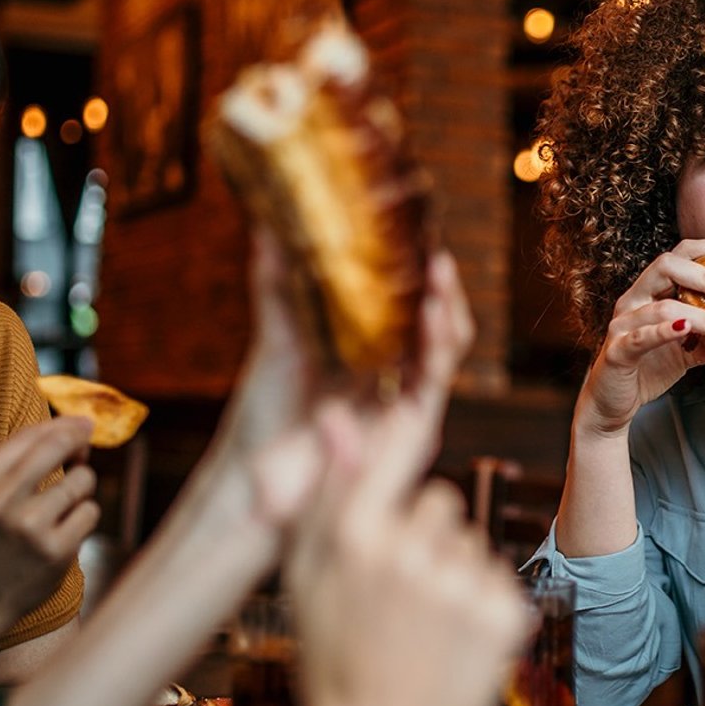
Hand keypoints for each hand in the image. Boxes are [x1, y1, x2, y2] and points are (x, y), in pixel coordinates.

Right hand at [0, 416, 97, 638]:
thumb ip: (14, 467)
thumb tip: (69, 434)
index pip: (30, 436)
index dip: (62, 424)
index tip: (81, 422)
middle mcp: (1, 499)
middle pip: (58, 446)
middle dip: (79, 440)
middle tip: (88, 443)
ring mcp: (29, 526)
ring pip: (83, 481)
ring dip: (80, 490)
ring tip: (62, 508)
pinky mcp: (55, 550)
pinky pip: (90, 513)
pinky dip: (83, 519)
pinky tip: (64, 533)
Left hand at [223, 239, 474, 511]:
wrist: (256, 478)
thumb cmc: (265, 418)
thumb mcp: (276, 338)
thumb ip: (277, 285)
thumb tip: (268, 228)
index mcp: (368, 353)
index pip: (409, 306)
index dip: (418, 273)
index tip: (416, 235)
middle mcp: (393, 376)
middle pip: (436, 323)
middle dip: (442, 287)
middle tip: (435, 251)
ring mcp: (405, 402)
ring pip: (446, 346)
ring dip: (448, 307)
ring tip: (439, 271)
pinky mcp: (410, 427)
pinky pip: (437, 380)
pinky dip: (441, 343)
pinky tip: (433, 312)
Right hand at [287, 399, 529, 705]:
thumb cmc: (332, 660)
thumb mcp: (307, 576)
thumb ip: (325, 492)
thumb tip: (339, 415)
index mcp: (352, 537)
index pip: (397, 446)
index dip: (406, 440)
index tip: (410, 428)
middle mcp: (407, 553)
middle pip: (441, 499)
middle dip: (425, 535)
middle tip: (399, 594)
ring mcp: (459, 585)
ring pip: (471, 543)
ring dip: (454, 574)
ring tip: (424, 629)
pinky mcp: (502, 615)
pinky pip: (497, 578)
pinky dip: (482, 606)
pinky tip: (453, 644)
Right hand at [573, 240, 704, 438]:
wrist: (613, 403)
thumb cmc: (648, 368)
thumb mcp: (689, 350)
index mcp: (651, 292)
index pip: (679, 255)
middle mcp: (634, 300)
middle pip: (667, 266)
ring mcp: (623, 324)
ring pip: (663, 307)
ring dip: (702, 316)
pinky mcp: (616, 351)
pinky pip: (640, 336)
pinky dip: (663, 331)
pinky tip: (685, 329)